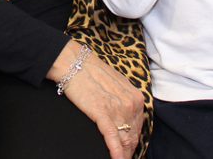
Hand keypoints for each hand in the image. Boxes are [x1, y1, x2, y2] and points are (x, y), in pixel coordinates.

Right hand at [49, 41, 143, 158]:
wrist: (74, 62)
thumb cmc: (92, 72)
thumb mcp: (116, 85)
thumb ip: (124, 101)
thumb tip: (125, 119)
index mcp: (136, 97)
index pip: (138, 127)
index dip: (133, 142)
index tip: (128, 150)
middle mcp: (132, 104)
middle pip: (132, 136)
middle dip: (128, 150)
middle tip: (123, 158)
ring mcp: (118, 109)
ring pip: (124, 140)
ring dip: (122, 153)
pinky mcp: (103, 114)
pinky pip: (113, 138)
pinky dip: (116, 152)